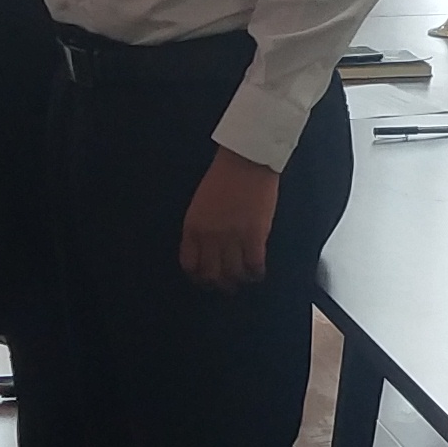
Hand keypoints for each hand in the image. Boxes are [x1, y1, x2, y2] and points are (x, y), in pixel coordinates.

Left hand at [178, 148, 280, 289]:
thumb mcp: (201, 204)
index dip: (198, 276)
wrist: (246, 161)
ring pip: (233, 274)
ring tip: (243, 279)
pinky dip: (256, 274)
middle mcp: (209, 237)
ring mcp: (232, 238)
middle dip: (219, 284)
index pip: (190, 264)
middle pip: (211, 274)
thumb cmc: (223, 177)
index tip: (206, 278)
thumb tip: (210, 250)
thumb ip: (202, 228)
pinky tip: (258, 272)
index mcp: (192, 227)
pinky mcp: (255, 236)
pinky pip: (254, 265)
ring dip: (238, 281)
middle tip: (226, 285)